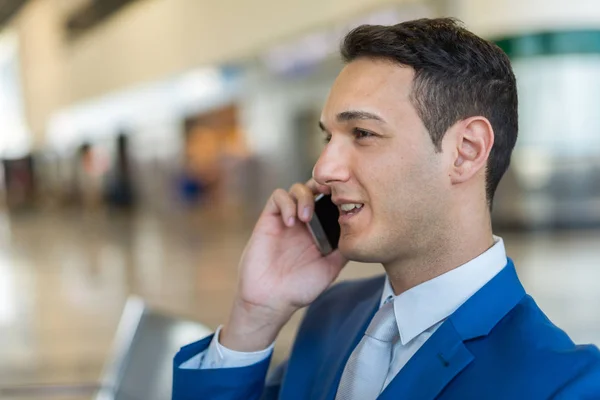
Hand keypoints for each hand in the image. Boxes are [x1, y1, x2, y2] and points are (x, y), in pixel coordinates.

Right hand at [221, 180, 346, 350]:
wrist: (271, 300)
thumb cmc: (300, 288)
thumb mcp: (330, 268)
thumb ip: (344, 250)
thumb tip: (363, 232)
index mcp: (320, 230)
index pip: (331, 202)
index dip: (339, 195)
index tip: (348, 199)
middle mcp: (304, 222)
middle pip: (315, 188)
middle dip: (324, 186)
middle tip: (330, 195)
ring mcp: (287, 219)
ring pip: (297, 188)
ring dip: (305, 197)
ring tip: (307, 217)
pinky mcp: (269, 220)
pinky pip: (277, 197)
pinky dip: (286, 203)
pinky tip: (291, 222)